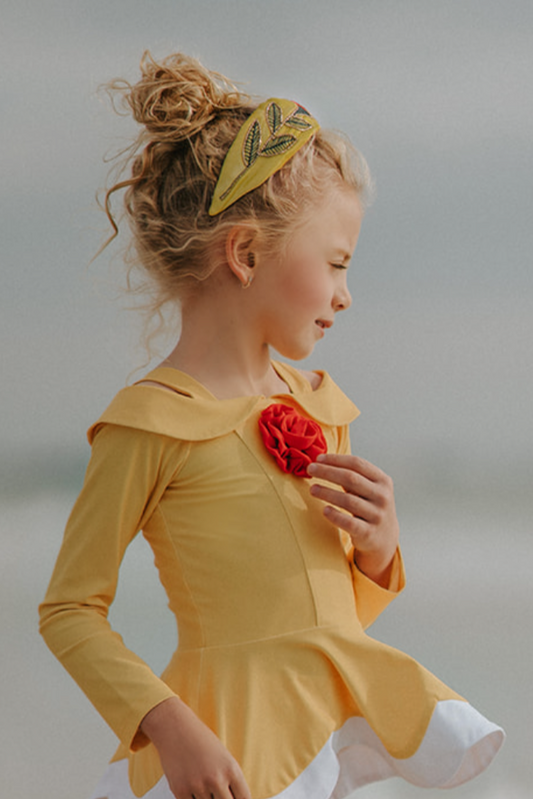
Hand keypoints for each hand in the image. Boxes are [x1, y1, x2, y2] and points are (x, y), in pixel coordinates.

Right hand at [140, 697, 250, 798]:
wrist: (174, 727)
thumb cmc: (200, 739)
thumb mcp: (222, 756)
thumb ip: (229, 780)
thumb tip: (231, 798)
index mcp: (231, 769)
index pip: (244, 798)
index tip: (235, 798)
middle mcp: (216, 779)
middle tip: (217, 792)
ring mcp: (198, 786)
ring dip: (206, 798)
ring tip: (201, 782)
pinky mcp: (180, 791)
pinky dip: (192, 798)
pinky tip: (192, 786)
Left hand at [308, 453, 398, 586]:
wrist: (385, 538)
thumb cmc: (370, 506)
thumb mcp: (369, 488)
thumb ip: (353, 476)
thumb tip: (322, 462)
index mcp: (383, 481)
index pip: (357, 464)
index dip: (336, 459)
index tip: (318, 458)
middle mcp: (382, 497)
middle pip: (351, 478)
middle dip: (327, 472)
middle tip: (310, 469)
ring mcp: (377, 515)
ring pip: (348, 500)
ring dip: (327, 492)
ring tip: (312, 489)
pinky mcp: (369, 533)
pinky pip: (349, 522)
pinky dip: (335, 515)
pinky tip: (324, 510)